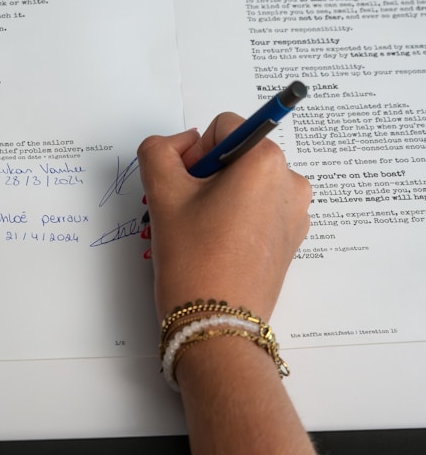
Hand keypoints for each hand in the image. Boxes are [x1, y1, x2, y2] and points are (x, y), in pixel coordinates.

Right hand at [137, 114, 311, 323]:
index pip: (222, 128)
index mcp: (266, 161)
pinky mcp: (291, 239)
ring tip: (198, 233)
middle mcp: (291, 181)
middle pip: (237, 156)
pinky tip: (217, 246)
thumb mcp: (162, 194)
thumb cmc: (193, 260)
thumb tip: (180, 144)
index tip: (183, 188)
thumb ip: (159, 151)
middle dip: (206, 177)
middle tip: (185, 214)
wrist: (216, 326)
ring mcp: (296, 213)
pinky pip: (259, 211)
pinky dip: (235, 218)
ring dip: (218, 198)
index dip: (193, 153)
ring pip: (246, 185)